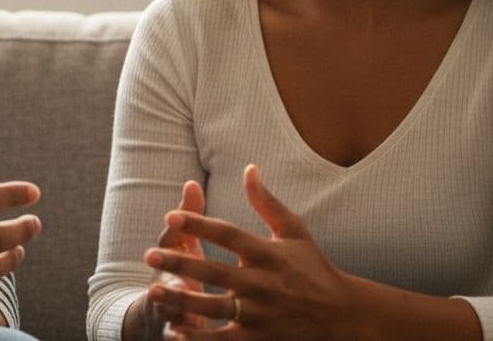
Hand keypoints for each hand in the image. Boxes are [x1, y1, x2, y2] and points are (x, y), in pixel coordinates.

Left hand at [145, 165, 361, 339]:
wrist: (344, 316)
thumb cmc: (314, 269)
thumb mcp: (294, 231)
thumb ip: (267, 202)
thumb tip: (249, 168)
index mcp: (268, 254)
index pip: (228, 235)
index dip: (199, 224)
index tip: (170, 216)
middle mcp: (263, 283)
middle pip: (216, 271)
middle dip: (181, 263)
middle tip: (148, 256)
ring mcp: (261, 314)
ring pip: (214, 308)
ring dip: (183, 300)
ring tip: (153, 291)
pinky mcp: (260, 339)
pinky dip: (199, 339)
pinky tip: (175, 332)